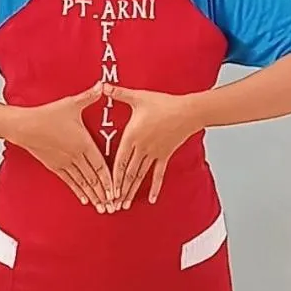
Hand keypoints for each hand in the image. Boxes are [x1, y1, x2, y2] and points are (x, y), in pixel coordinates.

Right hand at [8, 81, 115, 212]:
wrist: (25, 126)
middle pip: (93, 178)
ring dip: (94, 196)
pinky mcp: (55, 166)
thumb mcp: (71, 104)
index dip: (110, 179)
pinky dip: (79, 191)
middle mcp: (75, 156)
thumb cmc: (48, 114)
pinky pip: (70, 181)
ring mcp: (65, 163)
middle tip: (116, 206)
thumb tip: (103, 85)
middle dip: (105, 193)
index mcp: (83, 143)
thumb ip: (89, 96)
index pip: (100, 165)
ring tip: (104, 208)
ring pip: (83, 183)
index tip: (118, 191)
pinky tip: (86, 200)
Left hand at [103, 83, 200, 208]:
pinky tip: (151, 200)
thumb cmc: (162, 103)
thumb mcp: (138, 97)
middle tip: (111, 205)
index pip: (118, 161)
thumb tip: (102, 85)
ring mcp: (154, 153)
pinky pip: (158, 174)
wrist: (187, 111)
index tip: (106, 191)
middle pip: (128, 173)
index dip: (111, 177)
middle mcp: (142, 148)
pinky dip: (155, 187)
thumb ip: (118, 93)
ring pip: (140, 176)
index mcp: (132, 136)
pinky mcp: (164, 155)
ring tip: (124, 205)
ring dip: (132, 191)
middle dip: (119, 190)